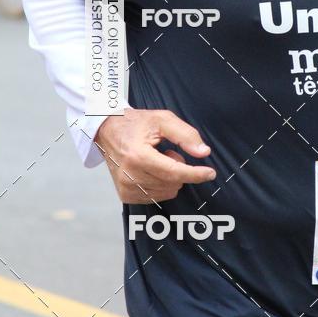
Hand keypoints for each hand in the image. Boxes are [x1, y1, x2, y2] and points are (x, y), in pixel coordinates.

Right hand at [94, 108, 214, 203]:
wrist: (107, 131)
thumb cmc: (135, 123)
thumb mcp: (162, 119)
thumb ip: (185, 135)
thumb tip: (203, 152)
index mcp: (138, 156)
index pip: (174, 172)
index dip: (195, 174)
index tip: (210, 173)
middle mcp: (130, 176)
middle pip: (173, 182)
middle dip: (179, 167)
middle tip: (167, 151)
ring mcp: (126, 188)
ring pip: (167, 192)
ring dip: (170, 176)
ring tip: (156, 159)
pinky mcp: (125, 195)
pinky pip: (156, 197)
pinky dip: (161, 184)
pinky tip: (150, 169)